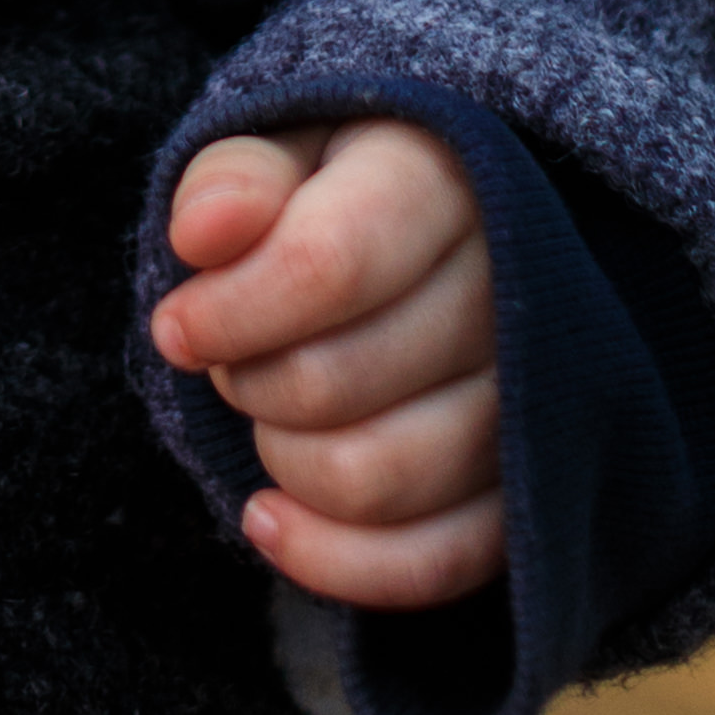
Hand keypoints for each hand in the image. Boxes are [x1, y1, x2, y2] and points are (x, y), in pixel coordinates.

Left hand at [151, 117, 503, 610]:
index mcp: (445, 179)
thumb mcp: (282, 151)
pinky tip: (270, 518)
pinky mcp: (531, 498)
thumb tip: (203, 233)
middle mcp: (511, 292)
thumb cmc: (336, 194)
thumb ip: (236, 180)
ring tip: (267, 416)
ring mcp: (536, 405)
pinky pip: (435, 563)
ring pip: (376, 481)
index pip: (326, 263)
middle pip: (334, 384)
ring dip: (285, 462)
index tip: (178, 327)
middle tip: (235, 359)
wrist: (437, 250)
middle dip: (250, 382)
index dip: (231, 312)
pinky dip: (335, 560)